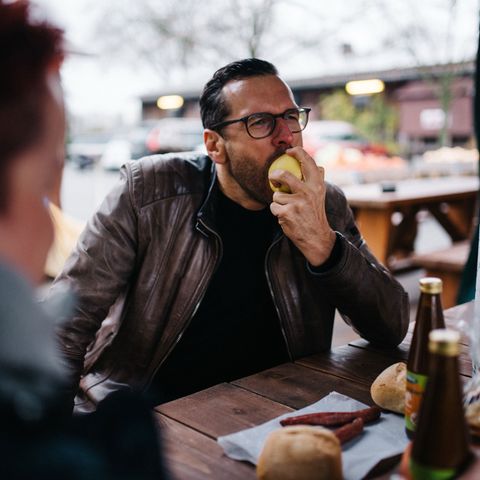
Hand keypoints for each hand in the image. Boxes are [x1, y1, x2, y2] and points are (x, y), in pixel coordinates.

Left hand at [269, 147, 335, 266]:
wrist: (316, 237)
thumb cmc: (315, 214)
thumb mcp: (321, 196)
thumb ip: (318, 181)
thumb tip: (319, 166)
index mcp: (317, 185)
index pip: (308, 163)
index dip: (297, 152)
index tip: (289, 151)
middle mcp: (308, 192)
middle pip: (284, 176)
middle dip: (275, 176)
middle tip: (273, 178)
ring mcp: (297, 202)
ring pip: (277, 195)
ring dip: (279, 202)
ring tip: (289, 209)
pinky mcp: (287, 213)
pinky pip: (273, 207)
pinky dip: (277, 212)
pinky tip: (287, 217)